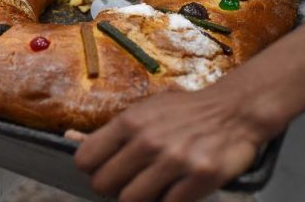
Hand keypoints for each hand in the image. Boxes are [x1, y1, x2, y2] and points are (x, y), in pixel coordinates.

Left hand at [71, 88, 274, 201]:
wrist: (234, 111)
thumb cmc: (185, 112)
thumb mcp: (145, 111)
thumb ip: (112, 132)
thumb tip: (70, 139)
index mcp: (130, 122)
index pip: (85, 159)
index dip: (92, 169)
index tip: (103, 169)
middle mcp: (148, 141)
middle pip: (104, 185)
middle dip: (112, 188)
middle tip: (127, 182)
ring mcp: (174, 161)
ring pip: (130, 201)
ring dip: (138, 198)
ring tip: (150, 187)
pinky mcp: (200, 178)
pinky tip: (173, 190)